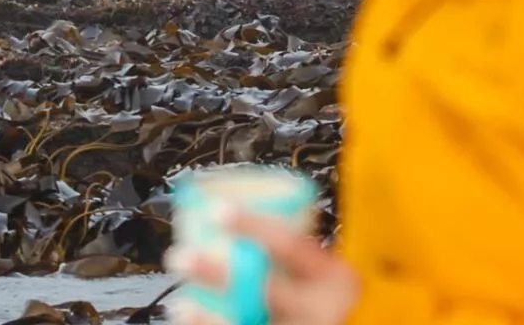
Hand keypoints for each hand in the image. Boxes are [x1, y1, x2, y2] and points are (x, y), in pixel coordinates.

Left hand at [168, 209, 359, 324]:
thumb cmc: (346, 308)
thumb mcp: (332, 279)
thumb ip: (300, 261)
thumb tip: (239, 228)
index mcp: (336, 279)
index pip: (292, 245)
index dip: (252, 226)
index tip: (216, 210)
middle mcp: (324, 313)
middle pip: (264, 292)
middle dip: (217, 274)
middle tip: (179, 256)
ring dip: (210, 319)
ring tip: (177, 306)